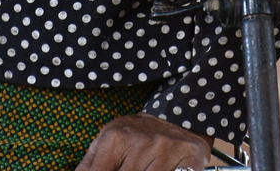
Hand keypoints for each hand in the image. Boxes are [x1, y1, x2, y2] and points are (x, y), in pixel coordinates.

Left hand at [74, 112, 211, 170]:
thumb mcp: (110, 140)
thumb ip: (91, 163)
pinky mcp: (189, 157)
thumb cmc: (137, 135)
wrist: (180, 115)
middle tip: (128, 169)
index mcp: (116, 138)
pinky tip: (162, 169)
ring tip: (142, 168)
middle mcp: (141, 141)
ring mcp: (166, 149)